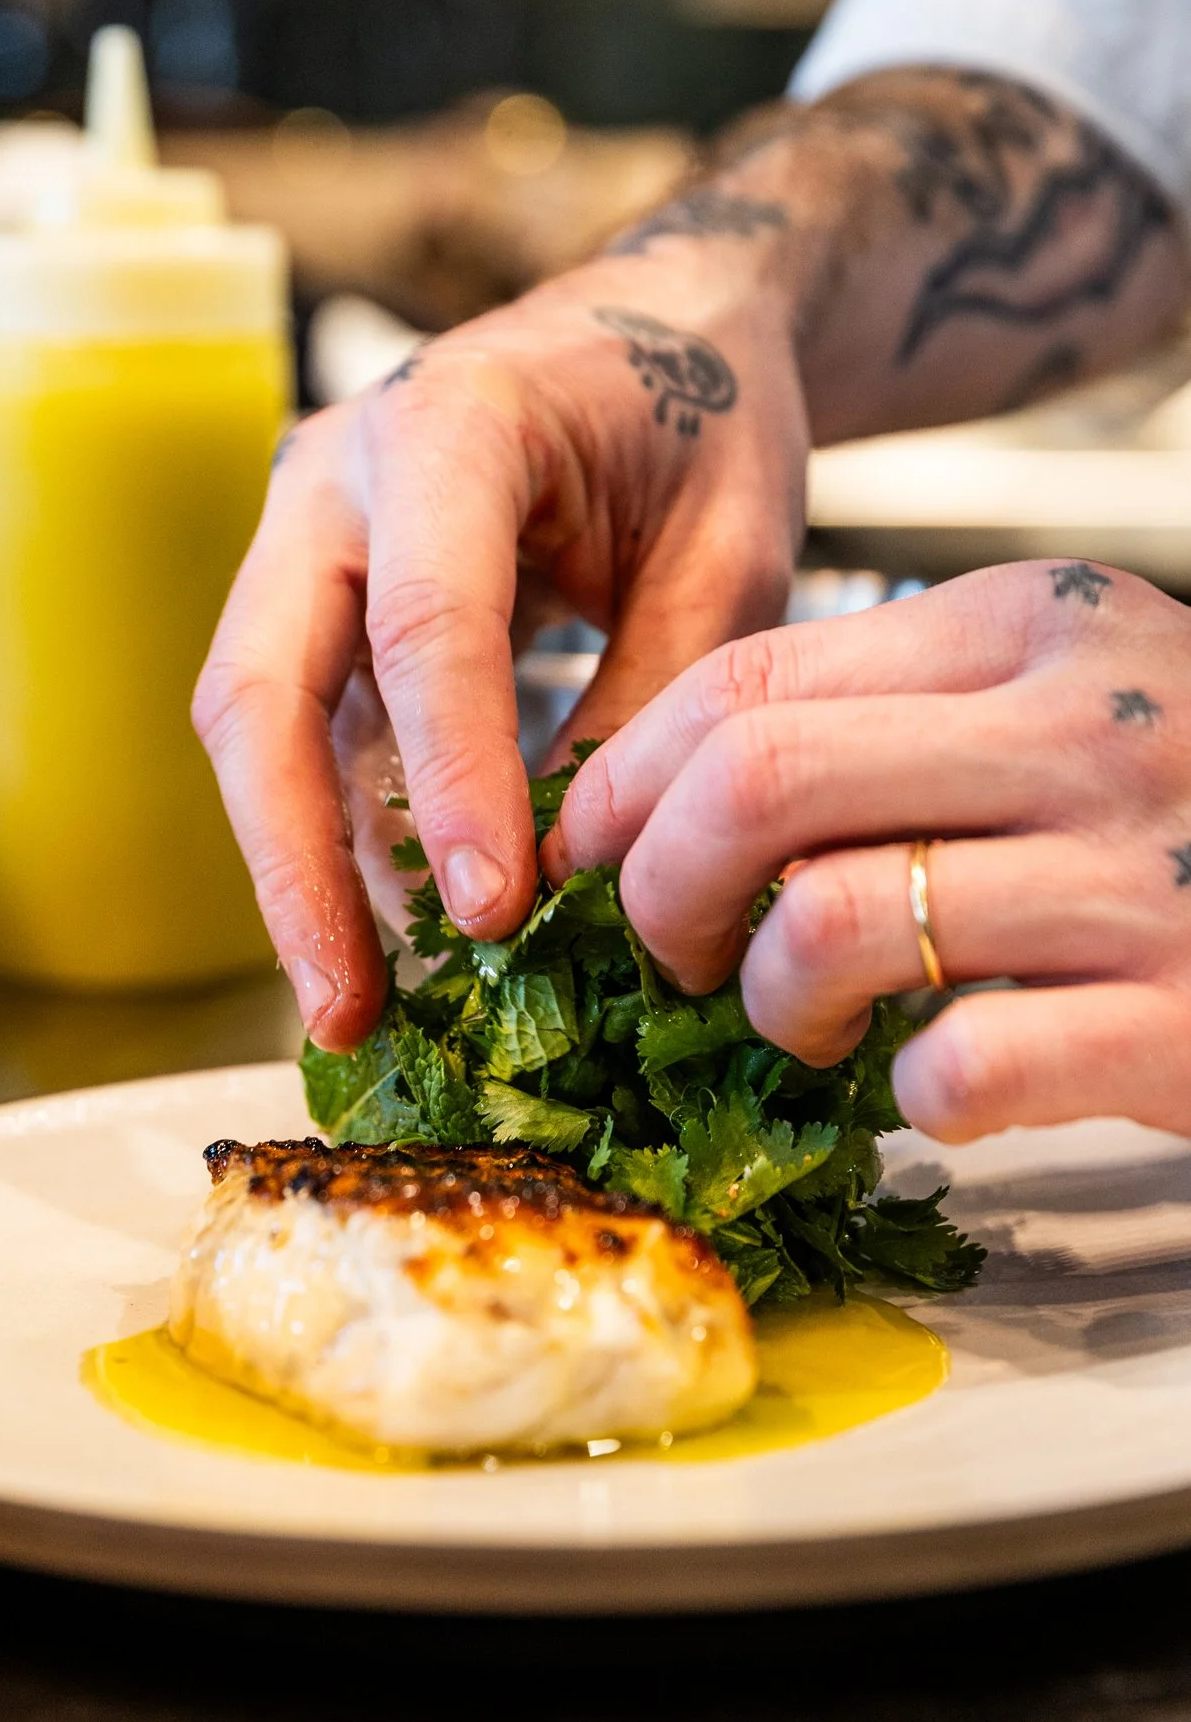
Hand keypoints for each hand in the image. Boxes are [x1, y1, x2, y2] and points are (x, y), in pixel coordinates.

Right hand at [194, 269, 804, 1048]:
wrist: (664, 331)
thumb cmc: (705, 422)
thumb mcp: (726, 557)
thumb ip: (651, 703)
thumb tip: (578, 881)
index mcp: (456, 424)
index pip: (429, 623)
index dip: (452, 778)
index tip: (490, 916)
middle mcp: (340, 476)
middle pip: (263, 685)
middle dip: (294, 860)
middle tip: (345, 1009)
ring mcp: (311, 539)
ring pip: (258, 723)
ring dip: (298, 869)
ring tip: (356, 1009)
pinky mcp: (322, 603)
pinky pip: (307, 732)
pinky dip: (340, 836)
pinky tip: (387, 938)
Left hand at [544, 560, 1190, 1141]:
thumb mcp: (1070, 706)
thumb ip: (905, 723)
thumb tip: (671, 803)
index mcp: (1037, 625)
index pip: (747, 674)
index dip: (624, 780)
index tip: (589, 857)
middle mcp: (1089, 721)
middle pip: (755, 781)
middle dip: (657, 889)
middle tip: (672, 956)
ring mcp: (1145, 867)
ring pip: (832, 924)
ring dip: (773, 1002)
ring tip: (806, 1029)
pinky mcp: (1186, 1013)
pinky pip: (962, 1063)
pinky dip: (917, 1096)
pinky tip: (948, 1089)